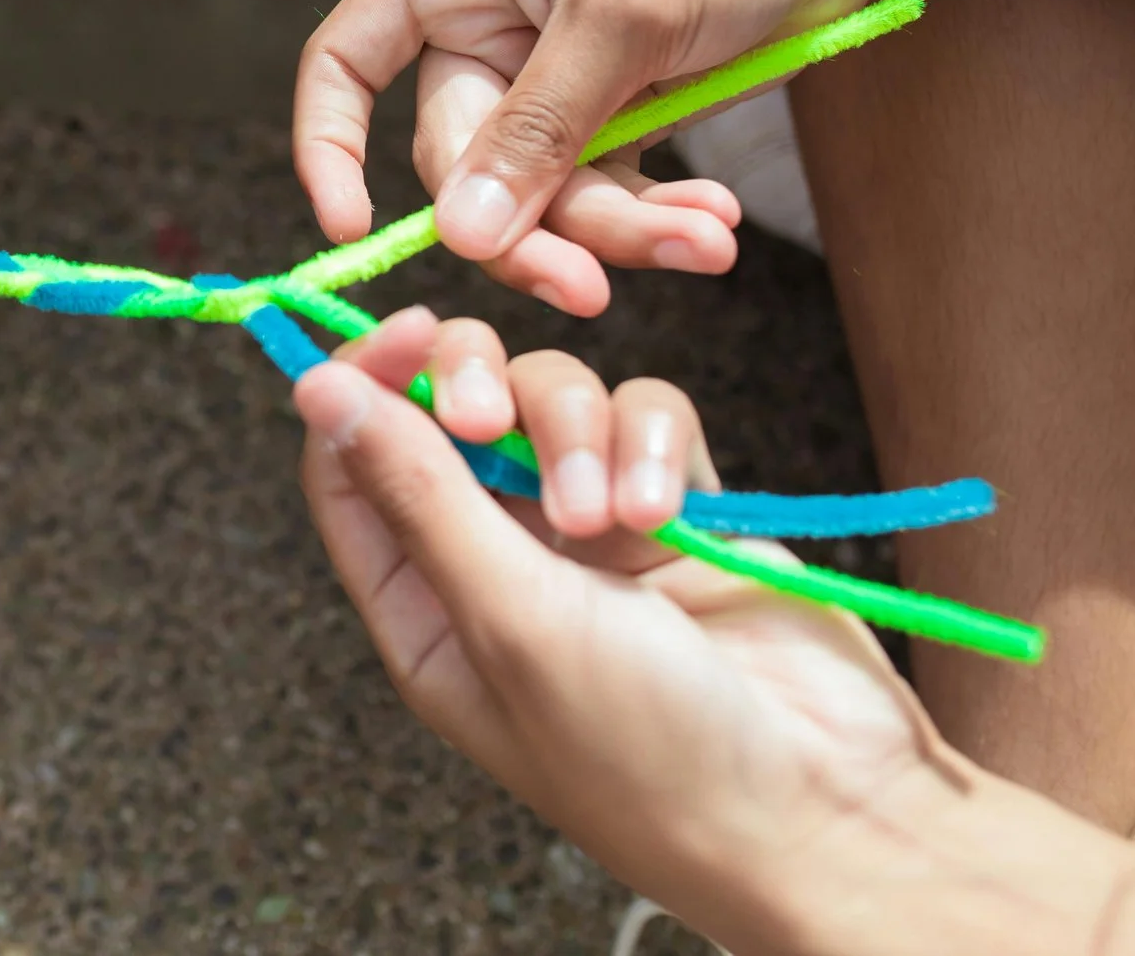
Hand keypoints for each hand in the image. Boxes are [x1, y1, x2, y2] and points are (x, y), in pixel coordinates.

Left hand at [293, 312, 947, 951]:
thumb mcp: (507, 618)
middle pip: (449, 411)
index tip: (407, 330)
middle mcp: (496, 561)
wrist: (820, 805)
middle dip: (475, 386)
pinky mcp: (679, 505)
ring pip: (552, 400)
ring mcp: (589, 531)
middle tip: (492, 414)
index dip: (365, 386)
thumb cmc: (642, 751)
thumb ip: (417, 492)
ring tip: (613, 518)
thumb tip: (314, 391)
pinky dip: (654, 442)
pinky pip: (646, 416)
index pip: (355, 466)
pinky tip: (670, 509)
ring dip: (578, 432)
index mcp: (425, 609)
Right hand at [294, 0, 931, 312]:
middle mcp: (487, 22)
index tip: (352, 231)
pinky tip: (715, 225)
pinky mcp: (622, 105)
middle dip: (534, 223)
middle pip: (462, 161)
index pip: (344, 63)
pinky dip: (657, 216)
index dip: (328, 147)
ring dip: (617, 231)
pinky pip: (608, 189)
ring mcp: (555, 70)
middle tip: (594, 289)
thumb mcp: (624, 15)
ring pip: (542, 192)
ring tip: (707, 243)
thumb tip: (459, 237)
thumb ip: (539, 130)